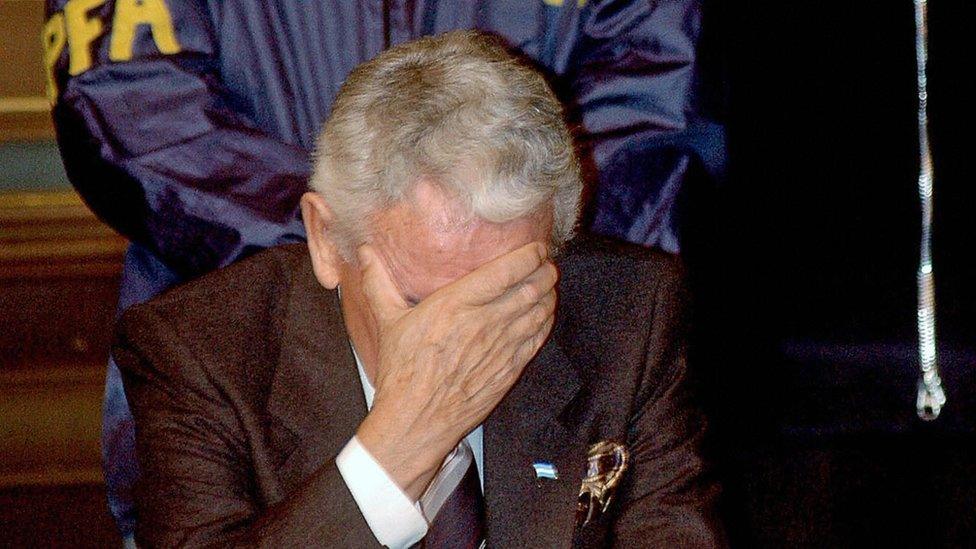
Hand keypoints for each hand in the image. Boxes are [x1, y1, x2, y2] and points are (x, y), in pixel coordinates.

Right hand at [355, 241, 557, 499]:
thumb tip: (363, 252)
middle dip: (545, 271)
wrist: (416, 420)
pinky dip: (545, 322)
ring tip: (549, 284)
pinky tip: (545, 314)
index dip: (529, 255)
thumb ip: (379, 283)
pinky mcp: (509, 370)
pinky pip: (537, 339)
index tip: (535, 248)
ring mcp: (501, 348)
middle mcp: (485, 323)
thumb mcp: (388, 322)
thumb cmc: (402, 371)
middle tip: (547, 263)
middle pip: (530, 288)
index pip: (506, 271)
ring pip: (539, 312)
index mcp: (456, 304)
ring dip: (549, 294)